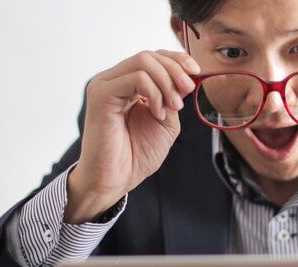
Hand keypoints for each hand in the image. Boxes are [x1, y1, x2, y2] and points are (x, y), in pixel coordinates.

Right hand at [65, 50, 200, 222]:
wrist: (117, 179)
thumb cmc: (136, 155)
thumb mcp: (166, 121)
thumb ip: (173, 97)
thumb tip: (186, 77)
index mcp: (127, 85)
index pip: (153, 57)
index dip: (177, 59)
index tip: (196, 72)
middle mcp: (114, 81)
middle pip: (149, 55)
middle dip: (175, 70)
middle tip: (187, 91)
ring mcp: (105, 85)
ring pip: (143, 61)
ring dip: (167, 82)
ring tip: (173, 107)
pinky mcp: (101, 94)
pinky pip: (136, 78)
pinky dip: (154, 93)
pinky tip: (157, 113)